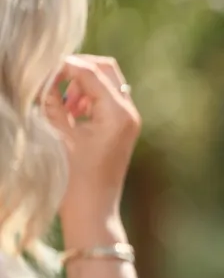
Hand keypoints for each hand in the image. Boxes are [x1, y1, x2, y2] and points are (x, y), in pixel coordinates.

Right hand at [42, 55, 140, 224]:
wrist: (93, 211)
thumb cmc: (74, 178)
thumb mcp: (58, 135)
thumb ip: (51, 102)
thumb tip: (44, 77)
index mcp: (118, 113)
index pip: (91, 72)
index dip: (63, 66)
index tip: (40, 69)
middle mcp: (129, 113)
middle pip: (105, 69)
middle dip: (76, 69)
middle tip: (51, 79)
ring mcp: (128, 120)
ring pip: (106, 82)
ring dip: (81, 83)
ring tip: (60, 101)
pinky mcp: (122, 128)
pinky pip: (107, 99)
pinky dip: (87, 97)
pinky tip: (69, 110)